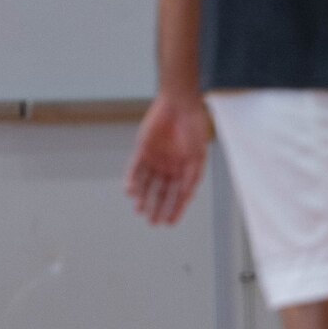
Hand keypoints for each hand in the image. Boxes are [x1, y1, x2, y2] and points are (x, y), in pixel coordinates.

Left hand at [124, 93, 210, 225]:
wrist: (179, 105)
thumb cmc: (193, 130)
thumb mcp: (197, 157)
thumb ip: (191, 177)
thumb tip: (185, 198)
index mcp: (183, 169)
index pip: (178, 195)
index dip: (174, 209)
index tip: (168, 223)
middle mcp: (168, 167)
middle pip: (160, 192)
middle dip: (156, 207)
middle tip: (152, 221)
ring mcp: (154, 158)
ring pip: (146, 183)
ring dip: (142, 197)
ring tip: (139, 209)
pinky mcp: (142, 149)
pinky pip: (135, 168)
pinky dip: (132, 180)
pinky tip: (130, 191)